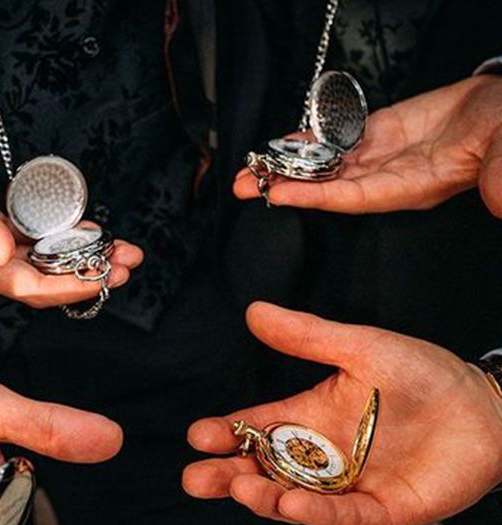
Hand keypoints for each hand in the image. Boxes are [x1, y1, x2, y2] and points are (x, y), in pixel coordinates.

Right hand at [0, 132, 142, 306]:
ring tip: (117, 250)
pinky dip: (57, 244)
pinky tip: (79, 235)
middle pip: (42, 282)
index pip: (29, 286)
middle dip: (88, 275)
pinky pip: (27, 248)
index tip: (107, 277)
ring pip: (39, 266)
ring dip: (79, 261)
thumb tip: (3, 249)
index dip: (71, 285)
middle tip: (129, 261)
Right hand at [184, 302, 501, 524]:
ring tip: (242, 489)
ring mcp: (347, 485)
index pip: (256, 428)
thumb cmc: (422, 372)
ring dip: (264, 497)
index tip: (198, 434)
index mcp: (309, 417)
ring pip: (294, 498)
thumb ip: (306, 337)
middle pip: (263, 471)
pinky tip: (290, 503)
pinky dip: (315, 512)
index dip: (225, 433)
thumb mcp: (359, 347)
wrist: (486, 407)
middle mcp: (320, 456)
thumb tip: (253, 311)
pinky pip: (342, 514)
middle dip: (228, 477)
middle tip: (196, 480)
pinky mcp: (381, 507)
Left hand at [234, 75, 501, 216]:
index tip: (279, 193)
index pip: (354, 197)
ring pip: (325, 163)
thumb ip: (500, 176)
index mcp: (412, 188)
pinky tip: (280, 142)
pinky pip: (335, 139)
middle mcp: (386, 177)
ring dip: (287, 164)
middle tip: (242, 185)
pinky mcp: (376, 133)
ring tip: (248, 167)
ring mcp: (378, 156)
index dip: (316, 196)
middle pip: (327, 185)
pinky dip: (308, 140)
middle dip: (285, 184)